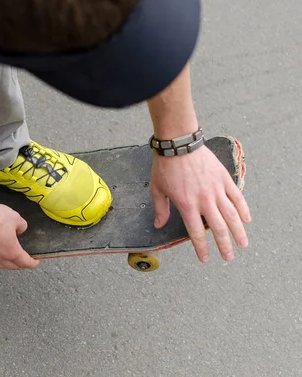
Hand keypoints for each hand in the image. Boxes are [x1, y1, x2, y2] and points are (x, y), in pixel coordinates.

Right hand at [0, 204, 39, 269]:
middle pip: (11, 266)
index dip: (32, 263)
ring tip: (9, 260)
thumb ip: (21, 225)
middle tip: (23, 262)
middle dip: (19, 265)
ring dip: (6, 264)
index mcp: (11, 251)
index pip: (25, 262)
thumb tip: (20, 230)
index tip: (35, 262)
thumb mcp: (14, 217)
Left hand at [150, 145, 251, 262]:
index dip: (202, 248)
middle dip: (224, 246)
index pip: (196, 233)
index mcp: (186, 205)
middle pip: (218, 228)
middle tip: (228, 258)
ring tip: (243, 244)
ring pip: (231, 216)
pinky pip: (237, 197)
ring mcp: (216, 190)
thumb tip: (158, 225)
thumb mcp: (157, 189)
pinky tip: (247, 220)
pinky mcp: (224, 179)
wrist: (179, 144)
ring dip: (238, 232)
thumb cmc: (165, 166)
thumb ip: (160, 209)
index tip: (205, 258)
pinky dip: (243, 209)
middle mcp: (204, 200)